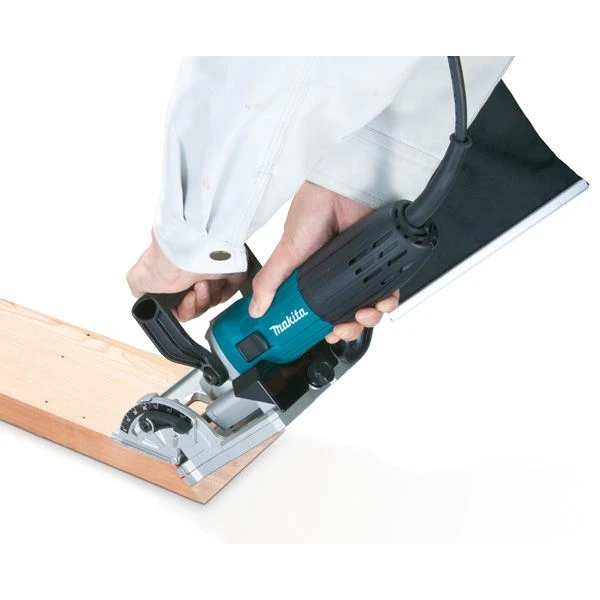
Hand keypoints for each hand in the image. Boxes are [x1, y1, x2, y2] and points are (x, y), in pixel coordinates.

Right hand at [127, 231, 244, 320]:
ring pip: (213, 300)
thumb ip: (140, 288)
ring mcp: (211, 272)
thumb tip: (143, 294)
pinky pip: (231, 288)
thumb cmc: (164, 261)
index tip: (181, 303)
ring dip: (207, 296)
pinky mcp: (230, 269)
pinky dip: (225, 291)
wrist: (189, 250)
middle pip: (198, 306)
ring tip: (202, 282)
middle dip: (194, 304)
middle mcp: (192, 274)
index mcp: (174, 277)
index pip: (181, 306)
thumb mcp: (137, 279)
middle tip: (192, 292)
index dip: (182, 310)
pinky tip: (216, 283)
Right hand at [249, 182, 398, 342]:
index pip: (315, 311)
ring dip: (367, 320)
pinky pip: (388, 291)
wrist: (341, 187)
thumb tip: (257, 308)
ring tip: (361, 317)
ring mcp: (358, 270)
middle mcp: (335, 276)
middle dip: (344, 329)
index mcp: (311, 277)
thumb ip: (271, 281)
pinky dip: (387, 302)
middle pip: (343, 314)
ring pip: (367, 307)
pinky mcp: (379, 262)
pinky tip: (381, 303)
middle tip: (341, 330)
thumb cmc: (312, 210)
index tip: (320, 336)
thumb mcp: (286, 251)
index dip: (319, 327)